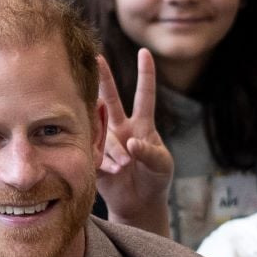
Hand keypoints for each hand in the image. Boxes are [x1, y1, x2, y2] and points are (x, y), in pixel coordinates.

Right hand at [95, 49, 172, 237]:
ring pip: (103, 133)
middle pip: (110, 98)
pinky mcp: (94, 156)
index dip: (145, 74)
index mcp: (142, 125)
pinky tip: (112, 172)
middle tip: (97, 58)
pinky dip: (105, 162)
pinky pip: (94, 152)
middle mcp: (121, 128)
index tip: (144, 52)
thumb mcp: (162, 165)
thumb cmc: (156, 180)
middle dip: (104, 78)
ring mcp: (106, 141)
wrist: (139, 203)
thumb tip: (131, 144)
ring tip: (124, 167)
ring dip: (114, 150)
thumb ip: (150, 152)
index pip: (143, 95)